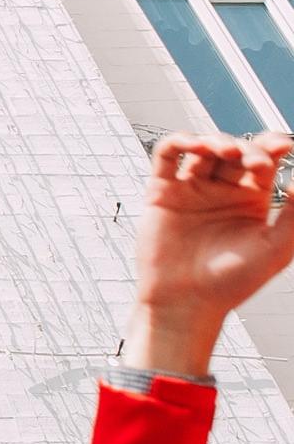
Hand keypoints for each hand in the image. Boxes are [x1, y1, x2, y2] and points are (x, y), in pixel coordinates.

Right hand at [126, 133, 293, 376]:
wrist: (188, 301)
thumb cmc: (233, 282)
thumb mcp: (277, 248)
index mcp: (251, 201)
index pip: (264, 162)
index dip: (273, 147)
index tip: (285, 146)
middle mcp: (221, 191)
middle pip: (235, 151)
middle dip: (247, 148)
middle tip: (254, 162)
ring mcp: (191, 189)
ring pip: (203, 148)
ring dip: (215, 141)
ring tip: (225, 152)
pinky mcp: (163, 190)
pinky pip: (167, 156)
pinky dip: (178, 142)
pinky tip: (193, 144)